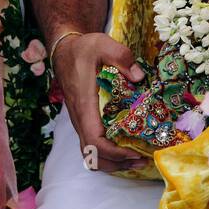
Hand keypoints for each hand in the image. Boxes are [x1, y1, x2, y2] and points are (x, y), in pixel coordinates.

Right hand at [53, 30, 148, 174]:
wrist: (64, 51)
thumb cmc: (83, 49)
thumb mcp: (102, 44)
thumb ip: (121, 57)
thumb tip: (139, 76)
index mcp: (84, 105)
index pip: (95, 142)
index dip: (115, 153)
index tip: (135, 151)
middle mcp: (80, 119)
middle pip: (93, 156)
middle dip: (117, 163)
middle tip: (143, 159)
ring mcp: (80, 122)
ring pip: (90, 155)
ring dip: (112, 163)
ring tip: (136, 160)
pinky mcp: (84, 121)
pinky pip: (92, 147)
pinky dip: (107, 155)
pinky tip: (125, 149)